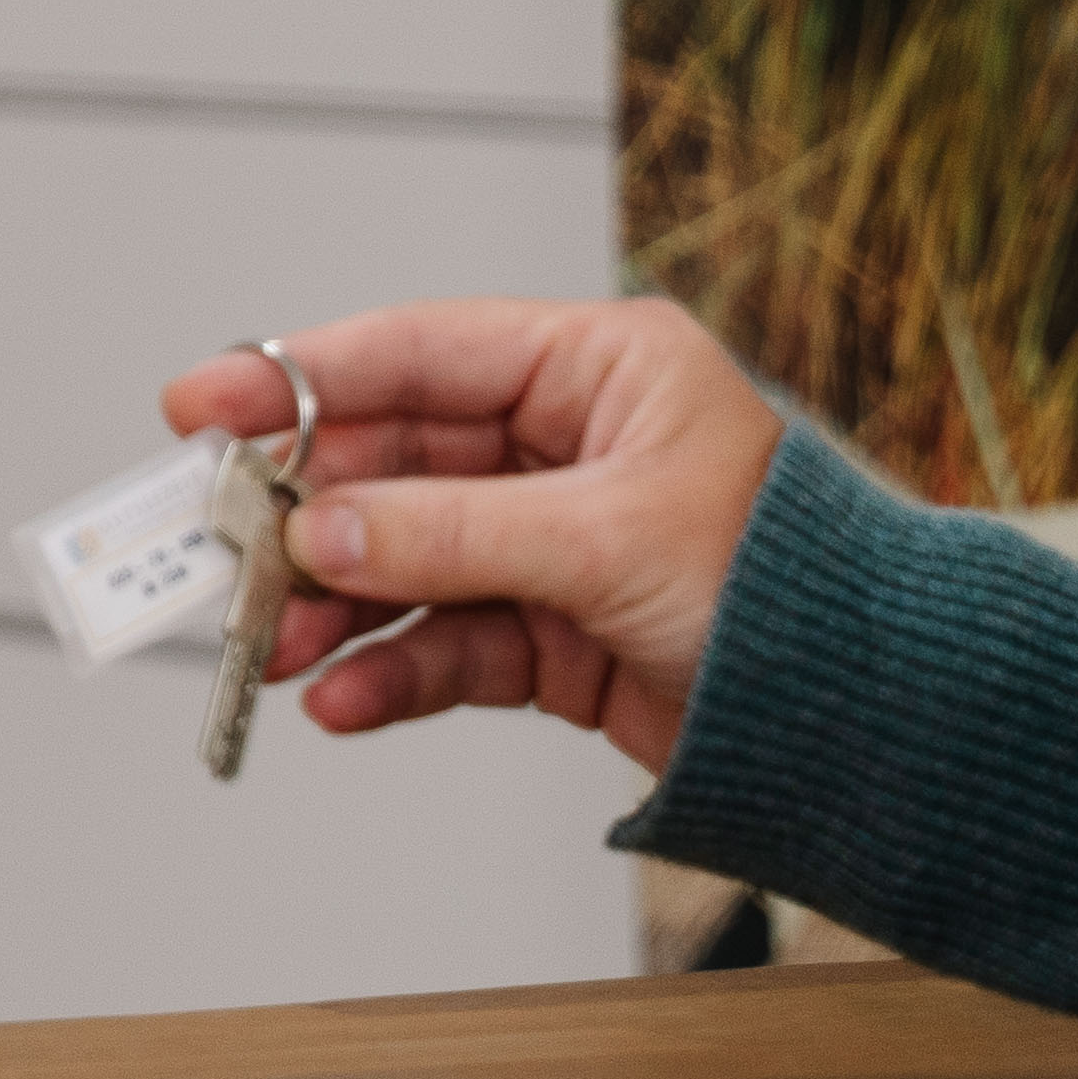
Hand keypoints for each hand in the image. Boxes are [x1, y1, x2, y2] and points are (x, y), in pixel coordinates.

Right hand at [165, 298, 785, 779]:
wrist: (877, 725)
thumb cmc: (795, 595)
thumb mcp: (608, 544)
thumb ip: (451, 536)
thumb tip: (320, 534)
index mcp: (599, 369)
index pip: (419, 353)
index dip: (300, 379)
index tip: (200, 405)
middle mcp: (569, 444)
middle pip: (396, 463)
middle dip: (308, 515)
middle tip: (218, 550)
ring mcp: (555, 541)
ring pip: (407, 560)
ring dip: (334, 605)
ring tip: (273, 647)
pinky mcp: (555, 634)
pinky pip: (445, 642)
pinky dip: (390, 671)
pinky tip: (345, 699)